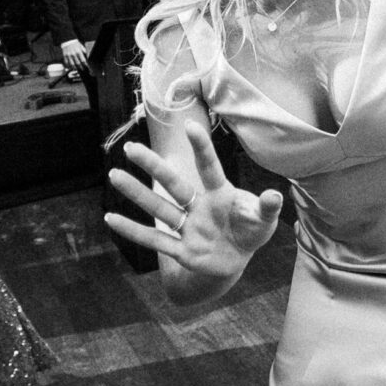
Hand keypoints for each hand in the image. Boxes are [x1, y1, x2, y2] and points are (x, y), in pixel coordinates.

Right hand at [60, 39, 88, 70]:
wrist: (68, 40)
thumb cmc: (75, 43)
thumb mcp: (81, 46)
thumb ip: (84, 51)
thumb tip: (87, 56)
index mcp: (78, 52)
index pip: (83, 60)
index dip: (85, 64)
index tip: (87, 66)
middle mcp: (74, 54)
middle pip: (78, 63)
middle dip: (81, 67)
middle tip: (82, 69)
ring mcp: (69, 56)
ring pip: (72, 64)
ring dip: (75, 68)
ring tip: (77, 69)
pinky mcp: (65, 56)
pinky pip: (66, 63)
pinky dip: (68, 66)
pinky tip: (70, 67)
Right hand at [105, 123, 283, 281]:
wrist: (236, 259)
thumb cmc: (250, 230)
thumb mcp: (264, 221)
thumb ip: (267, 209)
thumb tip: (274, 196)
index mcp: (221, 195)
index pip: (210, 169)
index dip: (201, 149)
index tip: (190, 126)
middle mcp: (200, 207)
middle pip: (174, 184)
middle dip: (154, 166)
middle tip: (131, 148)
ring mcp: (188, 228)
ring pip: (159, 208)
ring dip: (137, 193)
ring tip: (114, 175)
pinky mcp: (182, 250)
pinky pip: (155, 240)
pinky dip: (133, 231)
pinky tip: (110, 219)